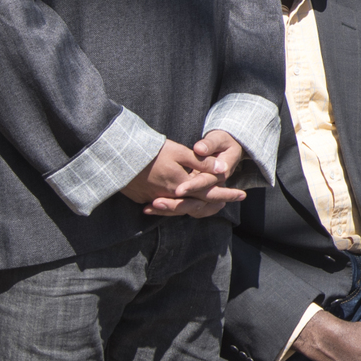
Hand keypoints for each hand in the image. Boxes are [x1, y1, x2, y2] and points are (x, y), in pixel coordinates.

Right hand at [122, 140, 245, 216]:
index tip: (242, 195)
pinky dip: (176, 207)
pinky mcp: (144, 199)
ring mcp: (155, 199)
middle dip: (214, 203)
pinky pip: (165, 207)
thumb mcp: (178, 152)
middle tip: (228, 202)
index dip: (227, 194)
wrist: (117, 157)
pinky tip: (182, 203)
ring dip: (197, 207)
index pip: (209, 193)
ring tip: (211, 204)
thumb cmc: (150, 151)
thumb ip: (200, 162)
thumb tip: (222, 168)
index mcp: (181, 185)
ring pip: (181, 209)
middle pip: (197, 205)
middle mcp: (170, 196)